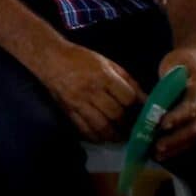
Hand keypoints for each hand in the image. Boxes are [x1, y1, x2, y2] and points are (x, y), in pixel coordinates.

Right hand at [31, 37, 145, 141]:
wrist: (50, 58)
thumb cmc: (82, 58)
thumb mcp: (108, 63)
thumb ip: (128, 80)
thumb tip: (145, 99)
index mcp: (103, 75)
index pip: (127, 98)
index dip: (138, 108)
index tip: (144, 114)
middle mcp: (91, 90)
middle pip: (116, 114)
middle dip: (128, 125)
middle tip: (136, 130)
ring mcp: (78, 102)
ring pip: (101, 126)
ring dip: (114, 135)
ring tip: (121, 137)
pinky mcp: (68, 111)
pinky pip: (84, 129)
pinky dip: (96, 137)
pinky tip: (103, 136)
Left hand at [152, 48, 195, 158]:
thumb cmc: (181, 64)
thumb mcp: (173, 65)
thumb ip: (166, 82)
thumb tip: (153, 101)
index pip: (191, 105)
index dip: (178, 116)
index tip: (162, 124)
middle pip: (193, 126)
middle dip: (175, 138)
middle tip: (157, 146)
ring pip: (192, 136)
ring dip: (175, 147)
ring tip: (157, 154)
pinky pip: (189, 138)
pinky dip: (176, 147)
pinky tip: (162, 154)